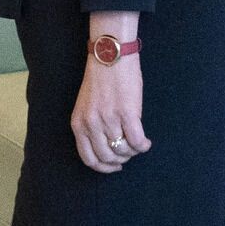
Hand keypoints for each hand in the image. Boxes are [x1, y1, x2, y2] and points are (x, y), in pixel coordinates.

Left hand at [72, 55, 149, 172]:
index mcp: (78, 123)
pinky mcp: (126, 114)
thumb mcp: (86, 107)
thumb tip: (108, 148)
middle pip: (108, 158)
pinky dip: (144, 145)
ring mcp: (108, 119)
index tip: (115, 166)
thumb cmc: (100, 81)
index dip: (104, 167)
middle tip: (129, 151)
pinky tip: (146, 141)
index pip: (88, 158)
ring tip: (137, 142)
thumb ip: (92, 127)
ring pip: (124, 151)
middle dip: (122, 160)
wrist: (109, 57)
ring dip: (133, 151)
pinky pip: (137, 142)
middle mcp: (91, 124)